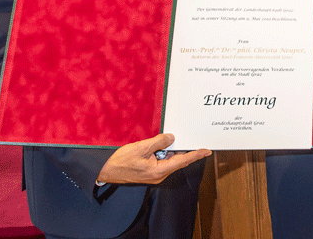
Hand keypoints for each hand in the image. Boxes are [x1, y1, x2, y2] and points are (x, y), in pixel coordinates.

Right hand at [96, 134, 211, 184]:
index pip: (183, 161)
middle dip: (182, 149)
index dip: (196, 155)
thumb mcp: (140, 148)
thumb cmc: (120, 162)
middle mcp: (159, 175)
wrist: (105, 172)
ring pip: (169, 160)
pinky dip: (163, 153)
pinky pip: (162, 162)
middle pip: (177, 160)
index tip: (207, 151)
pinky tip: (159, 146)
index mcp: (159, 170)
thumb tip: (172, 138)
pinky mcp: (150, 173)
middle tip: (188, 138)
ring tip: (168, 140)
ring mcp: (155, 175)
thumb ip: (158, 142)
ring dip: (170, 151)